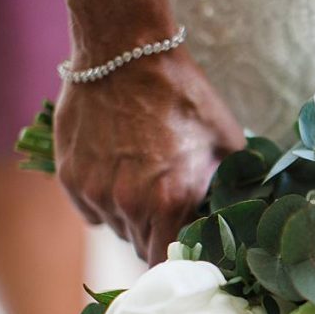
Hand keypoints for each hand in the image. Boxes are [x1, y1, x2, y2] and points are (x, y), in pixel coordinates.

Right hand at [54, 46, 244, 263]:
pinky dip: (102, 202)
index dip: (179, 258)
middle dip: (157, 234)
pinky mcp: (68, 178)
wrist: (126, 52)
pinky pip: (90, 211)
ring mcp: (95, 191)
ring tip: (142, 180)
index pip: (168, 261)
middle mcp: (129, 204)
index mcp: (172, 200)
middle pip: (141, 246)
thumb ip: (233, 182)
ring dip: (130, 217)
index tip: (186, 249)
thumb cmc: (183, 94)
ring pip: (116, 228)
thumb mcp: (226, 139)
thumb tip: (245, 208)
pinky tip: (116, 173)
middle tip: (168, 206)